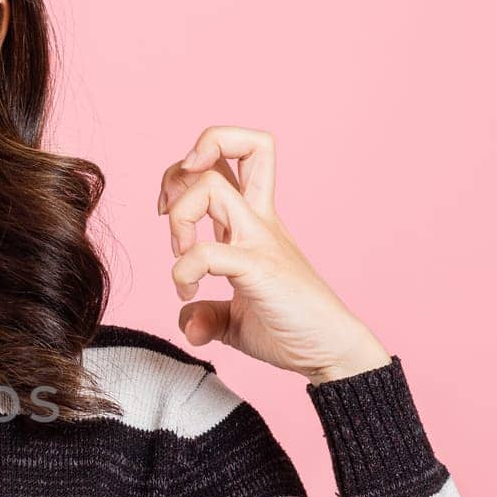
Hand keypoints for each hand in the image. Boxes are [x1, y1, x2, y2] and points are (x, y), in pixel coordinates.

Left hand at [156, 125, 392, 384]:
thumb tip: (188, 325)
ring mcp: (260, 240)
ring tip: (179, 254)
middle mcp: (258, 220)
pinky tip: (186, 294)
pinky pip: (207, 253)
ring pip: (211, 186)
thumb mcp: (235, 320)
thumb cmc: (290, 329)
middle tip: (165, 213)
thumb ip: (206, 315)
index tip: (167, 205)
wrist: (330, 351)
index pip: (233, 156)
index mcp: (254, 220)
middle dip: (180, 169)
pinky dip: (183, 271)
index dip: (189, 166)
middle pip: (231, 145)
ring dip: (179, 216)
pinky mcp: (260, 268)